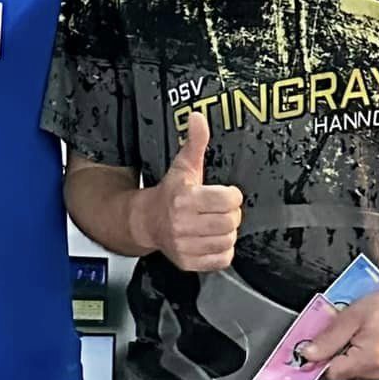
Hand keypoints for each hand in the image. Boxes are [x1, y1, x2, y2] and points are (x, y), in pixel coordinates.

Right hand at [132, 113, 242, 271]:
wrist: (147, 221)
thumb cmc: (170, 194)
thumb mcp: (184, 166)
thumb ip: (195, 142)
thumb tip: (197, 118)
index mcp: (184, 198)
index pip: (229, 199)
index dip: (231, 195)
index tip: (224, 194)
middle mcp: (182, 224)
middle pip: (230, 221)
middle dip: (231, 214)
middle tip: (221, 210)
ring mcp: (184, 245)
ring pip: (228, 240)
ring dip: (227, 232)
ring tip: (215, 224)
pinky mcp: (188, 262)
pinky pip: (222, 259)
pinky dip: (222, 250)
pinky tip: (212, 239)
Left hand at [299, 281, 378, 379]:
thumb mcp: (351, 316)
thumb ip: (328, 339)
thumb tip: (306, 356)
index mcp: (370, 359)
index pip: (331, 372)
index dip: (322, 357)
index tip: (320, 342)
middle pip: (341, 373)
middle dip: (335, 354)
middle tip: (344, 332)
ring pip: (350, 371)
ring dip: (346, 354)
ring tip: (357, 333)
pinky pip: (361, 368)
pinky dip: (357, 356)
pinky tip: (364, 339)